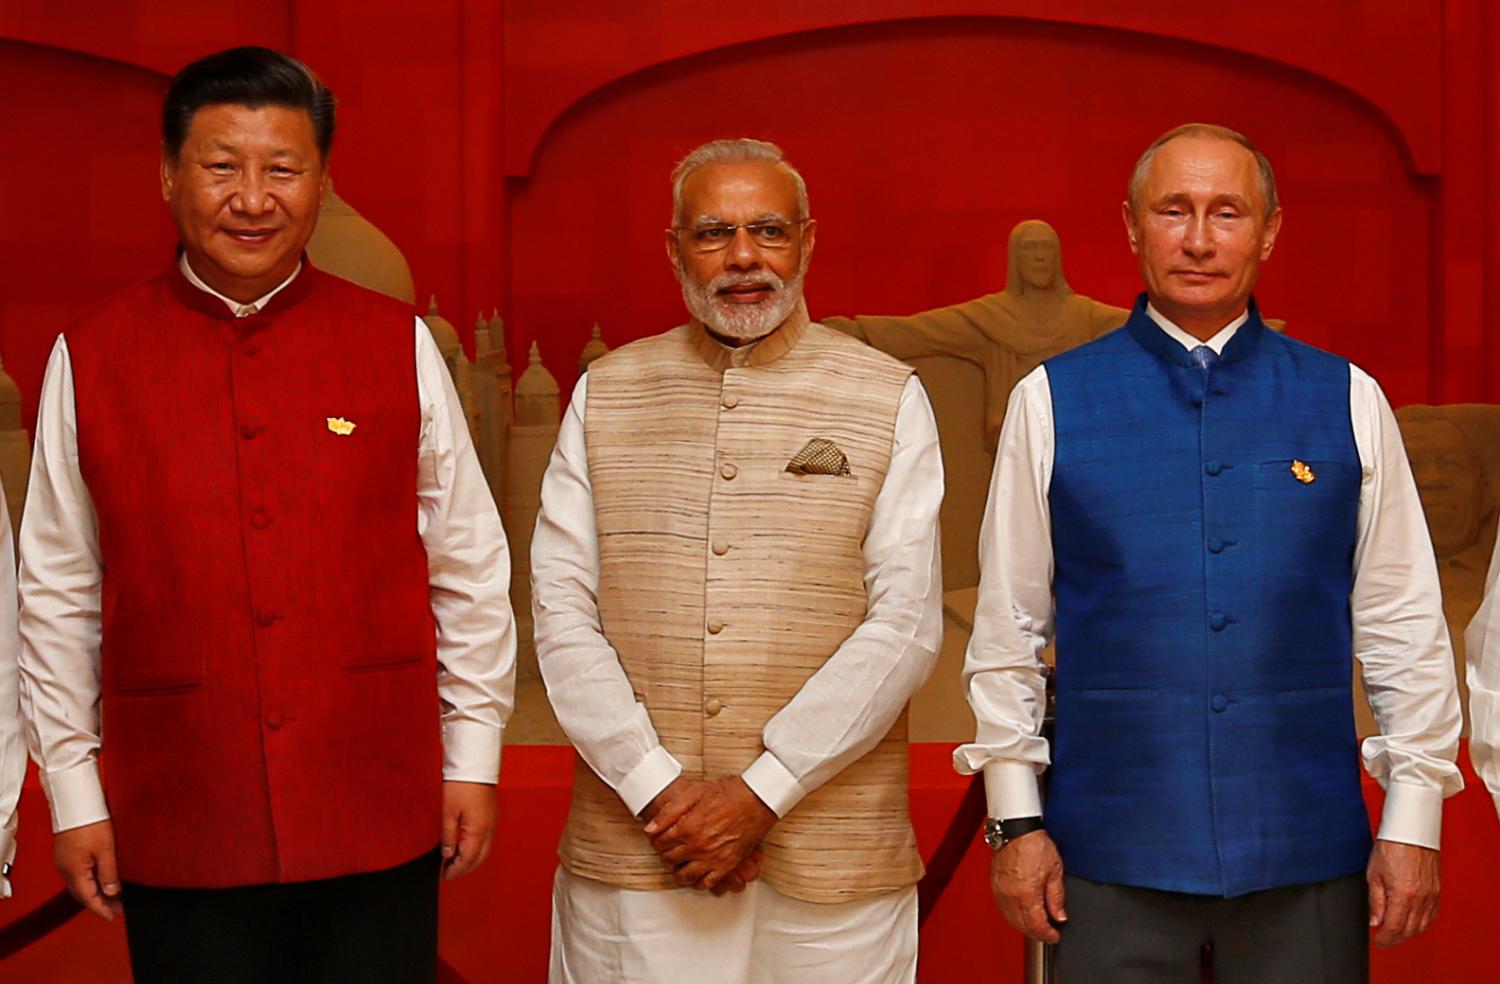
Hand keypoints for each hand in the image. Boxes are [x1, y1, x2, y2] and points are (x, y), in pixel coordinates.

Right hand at [54, 820, 121, 920]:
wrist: (76, 801)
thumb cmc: (90, 822)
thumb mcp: (106, 849)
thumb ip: (109, 872)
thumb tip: (113, 892)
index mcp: (74, 871)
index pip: (88, 898)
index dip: (102, 909)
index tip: (114, 916)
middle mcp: (66, 869)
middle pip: (83, 893)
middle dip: (100, 902)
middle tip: (118, 907)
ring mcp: (65, 860)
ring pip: (81, 883)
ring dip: (96, 891)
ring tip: (115, 894)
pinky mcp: (68, 852)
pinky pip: (79, 873)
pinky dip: (91, 879)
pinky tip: (104, 876)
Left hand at [441, 781, 496, 879]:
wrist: (474, 764)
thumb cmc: (460, 785)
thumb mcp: (448, 812)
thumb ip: (448, 836)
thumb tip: (447, 854)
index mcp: (478, 830)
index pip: (468, 859)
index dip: (457, 870)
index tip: (445, 875)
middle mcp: (489, 829)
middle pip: (480, 858)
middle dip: (466, 868)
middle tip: (449, 872)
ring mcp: (493, 823)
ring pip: (485, 850)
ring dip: (471, 859)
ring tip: (454, 861)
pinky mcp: (492, 816)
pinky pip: (486, 840)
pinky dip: (476, 848)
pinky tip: (464, 846)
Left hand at [644, 777, 775, 891]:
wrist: (758, 799)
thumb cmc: (729, 792)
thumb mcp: (695, 792)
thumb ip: (670, 811)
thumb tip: (651, 828)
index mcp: (687, 827)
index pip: (660, 842)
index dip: (657, 840)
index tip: (659, 837)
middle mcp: (698, 846)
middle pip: (670, 859)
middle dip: (666, 853)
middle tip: (669, 848)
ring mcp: (712, 858)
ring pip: (685, 875)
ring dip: (678, 871)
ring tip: (680, 863)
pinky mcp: (727, 865)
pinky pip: (708, 883)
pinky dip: (699, 882)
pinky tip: (697, 874)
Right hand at [989, 830, 1066, 943]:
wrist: (1016, 830)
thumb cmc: (1034, 845)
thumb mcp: (1055, 871)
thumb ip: (1057, 897)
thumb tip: (1059, 915)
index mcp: (1027, 895)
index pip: (1037, 926)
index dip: (1048, 934)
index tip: (1055, 935)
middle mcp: (1011, 896)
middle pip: (1023, 926)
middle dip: (1036, 933)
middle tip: (1047, 933)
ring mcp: (1000, 892)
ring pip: (1011, 920)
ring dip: (1024, 926)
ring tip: (1036, 925)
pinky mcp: (994, 886)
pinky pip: (1003, 908)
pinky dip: (1013, 915)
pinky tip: (1022, 912)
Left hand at [1367, 839, 1439, 945]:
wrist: (1410, 832)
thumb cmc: (1390, 847)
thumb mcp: (1374, 875)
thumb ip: (1375, 901)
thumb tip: (1375, 921)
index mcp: (1403, 895)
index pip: (1395, 928)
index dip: (1385, 938)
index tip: (1378, 941)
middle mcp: (1420, 898)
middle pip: (1410, 929)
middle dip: (1396, 938)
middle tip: (1384, 939)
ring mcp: (1431, 895)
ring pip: (1423, 924)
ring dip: (1409, 932)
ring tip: (1396, 932)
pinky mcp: (1437, 890)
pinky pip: (1432, 914)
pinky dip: (1422, 922)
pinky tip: (1412, 921)